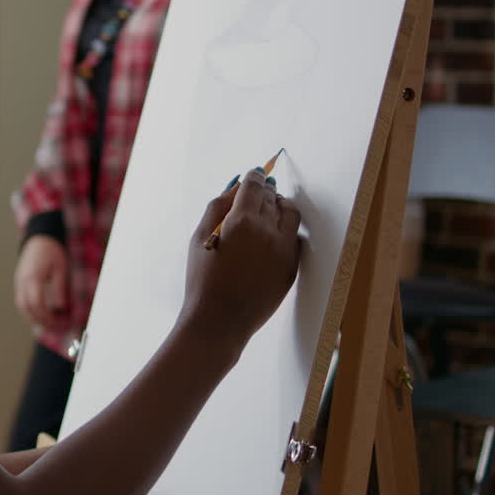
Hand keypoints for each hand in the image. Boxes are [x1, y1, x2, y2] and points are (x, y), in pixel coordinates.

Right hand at [14, 234, 68, 330]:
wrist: (39, 238)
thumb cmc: (51, 251)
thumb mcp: (60, 268)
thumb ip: (60, 288)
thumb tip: (61, 308)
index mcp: (33, 277)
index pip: (37, 304)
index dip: (47, 316)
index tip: (59, 323)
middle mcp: (22, 281)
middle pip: (27, 308)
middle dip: (41, 321)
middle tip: (55, 329)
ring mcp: (18, 282)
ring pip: (21, 307)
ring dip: (34, 318)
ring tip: (49, 326)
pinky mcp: (19, 283)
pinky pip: (21, 301)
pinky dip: (30, 311)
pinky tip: (41, 316)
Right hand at [179, 167, 301, 358]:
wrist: (219, 320)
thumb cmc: (202, 279)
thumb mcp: (198, 237)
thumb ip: (217, 207)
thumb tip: (236, 186)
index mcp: (241, 221)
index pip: (255, 185)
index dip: (254, 176)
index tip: (255, 174)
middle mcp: (268, 231)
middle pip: (272, 197)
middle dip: (264, 192)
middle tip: (256, 194)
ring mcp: (284, 250)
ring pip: (290, 214)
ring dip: (279, 207)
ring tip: (268, 212)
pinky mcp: (292, 266)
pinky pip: (295, 237)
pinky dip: (285, 230)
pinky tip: (271, 236)